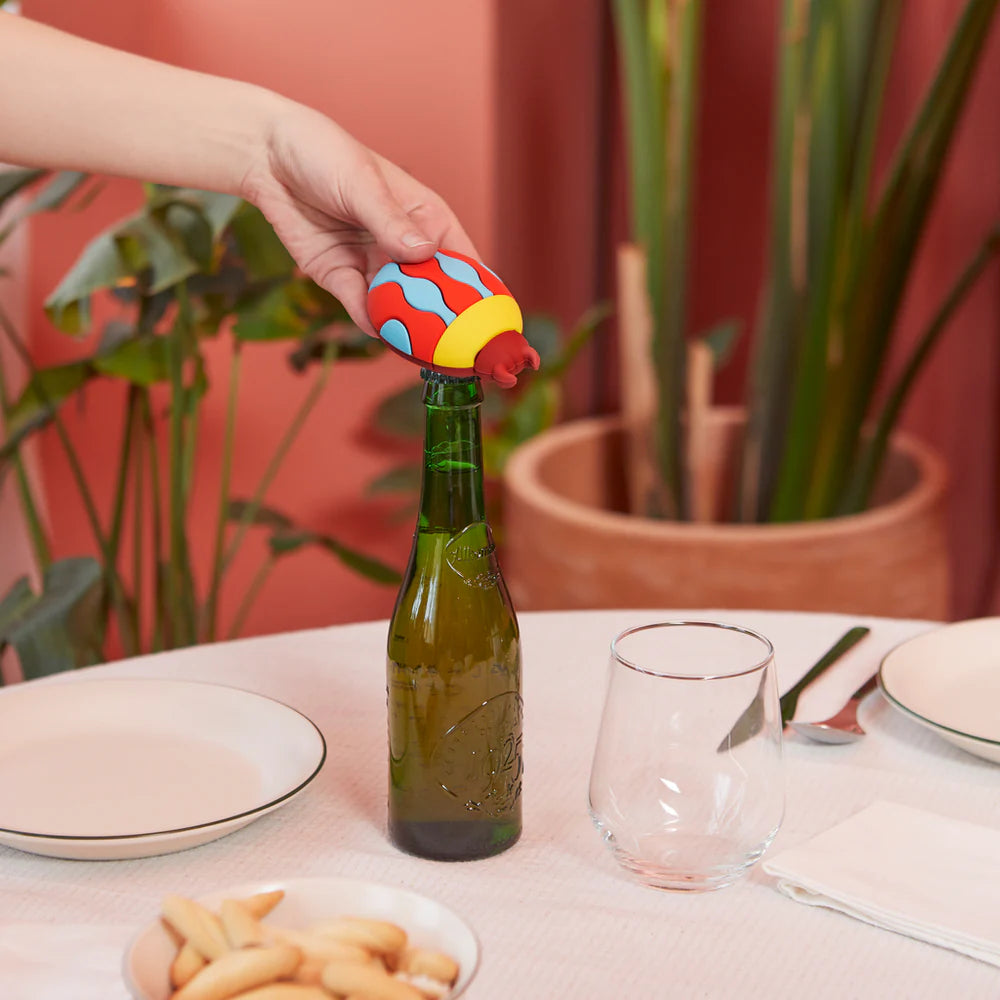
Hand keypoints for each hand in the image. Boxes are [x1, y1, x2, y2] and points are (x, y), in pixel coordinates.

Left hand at [241, 102, 477, 334]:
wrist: (266, 156)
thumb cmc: (324, 153)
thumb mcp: (361, 183)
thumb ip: (390, 221)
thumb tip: (423, 252)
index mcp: (427, 219)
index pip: (462, 261)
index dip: (478, 291)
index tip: (487, 320)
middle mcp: (407, 248)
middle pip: (433, 292)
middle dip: (441, 318)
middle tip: (451, 342)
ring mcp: (375, 266)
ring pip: (399, 305)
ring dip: (406, 325)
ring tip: (417, 345)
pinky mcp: (342, 279)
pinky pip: (361, 307)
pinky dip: (371, 321)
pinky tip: (380, 331)